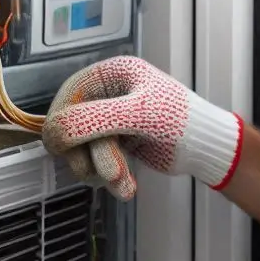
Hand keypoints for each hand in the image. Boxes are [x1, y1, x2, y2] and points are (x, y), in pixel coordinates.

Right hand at [42, 56, 243, 199]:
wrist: (205, 147)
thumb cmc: (181, 120)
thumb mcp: (136, 114)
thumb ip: (93, 120)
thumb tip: (53, 132)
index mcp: (111, 74)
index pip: (69, 95)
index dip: (61, 122)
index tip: (60, 147)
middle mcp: (107, 94)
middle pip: (73, 125)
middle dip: (88, 154)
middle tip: (100, 173)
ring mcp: (111, 120)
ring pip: (84, 148)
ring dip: (101, 170)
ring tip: (122, 182)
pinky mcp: (117, 142)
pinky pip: (98, 161)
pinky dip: (110, 177)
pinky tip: (126, 186)